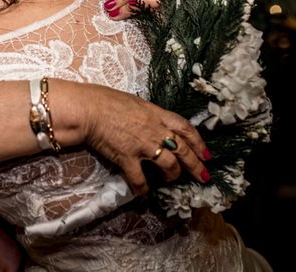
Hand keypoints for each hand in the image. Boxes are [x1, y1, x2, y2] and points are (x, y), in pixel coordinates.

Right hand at [83, 86, 210, 195]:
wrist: (89, 109)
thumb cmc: (107, 100)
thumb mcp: (136, 103)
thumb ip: (149, 115)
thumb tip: (155, 122)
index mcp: (157, 115)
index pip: (186, 128)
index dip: (199, 142)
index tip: (206, 154)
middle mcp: (155, 131)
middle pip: (184, 150)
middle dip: (196, 166)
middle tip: (204, 177)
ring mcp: (143, 146)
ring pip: (170, 166)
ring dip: (172, 176)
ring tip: (170, 179)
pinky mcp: (128, 158)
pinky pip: (140, 180)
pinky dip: (143, 190)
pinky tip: (144, 194)